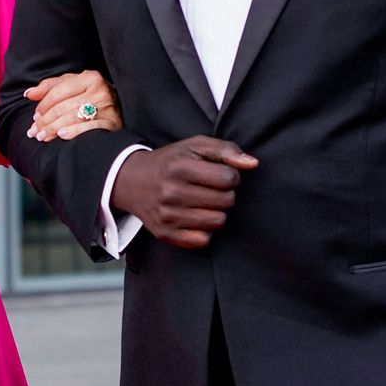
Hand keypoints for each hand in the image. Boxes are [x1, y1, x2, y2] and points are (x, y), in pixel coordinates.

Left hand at [24, 69, 122, 141]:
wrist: (122, 106)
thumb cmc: (92, 94)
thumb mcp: (73, 84)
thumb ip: (50, 86)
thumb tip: (29, 94)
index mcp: (90, 77)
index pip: (58, 92)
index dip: (43, 106)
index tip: (35, 117)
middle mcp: (100, 90)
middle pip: (63, 107)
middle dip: (45, 121)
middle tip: (34, 131)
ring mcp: (108, 107)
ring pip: (73, 118)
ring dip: (54, 129)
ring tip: (43, 136)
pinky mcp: (113, 123)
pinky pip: (90, 128)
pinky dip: (74, 132)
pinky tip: (61, 136)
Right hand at [110, 135, 257, 248]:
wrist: (132, 181)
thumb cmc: (171, 161)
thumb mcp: (195, 146)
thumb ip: (226, 150)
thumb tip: (253, 164)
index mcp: (180, 167)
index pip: (228, 178)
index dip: (231, 175)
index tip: (219, 173)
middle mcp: (171, 193)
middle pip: (226, 201)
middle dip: (225, 193)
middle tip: (211, 188)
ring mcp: (167, 216)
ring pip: (217, 221)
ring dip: (216, 211)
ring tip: (203, 201)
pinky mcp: (166, 234)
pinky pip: (204, 240)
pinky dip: (205, 229)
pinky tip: (195, 216)